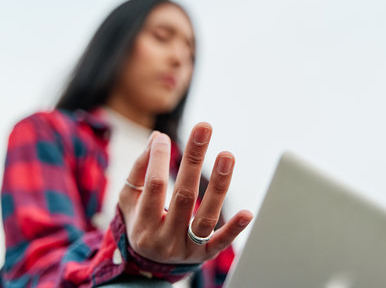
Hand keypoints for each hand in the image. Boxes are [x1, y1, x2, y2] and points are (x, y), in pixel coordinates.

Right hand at [118, 122, 252, 263]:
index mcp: (143, 225)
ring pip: (205, 217)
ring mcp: (187, 249)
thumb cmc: (140, 222)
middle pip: (183, 196)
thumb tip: (157, 137)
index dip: (159, 159)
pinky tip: (248, 213)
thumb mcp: (130, 199)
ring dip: (219, 185)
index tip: (164, 137)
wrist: (149, 264)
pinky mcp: (205, 254)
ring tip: (227, 154)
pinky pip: (221, 242)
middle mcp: (165, 239)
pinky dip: (234, 229)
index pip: (154, 186)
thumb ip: (141, 169)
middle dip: (194, 159)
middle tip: (204, 127)